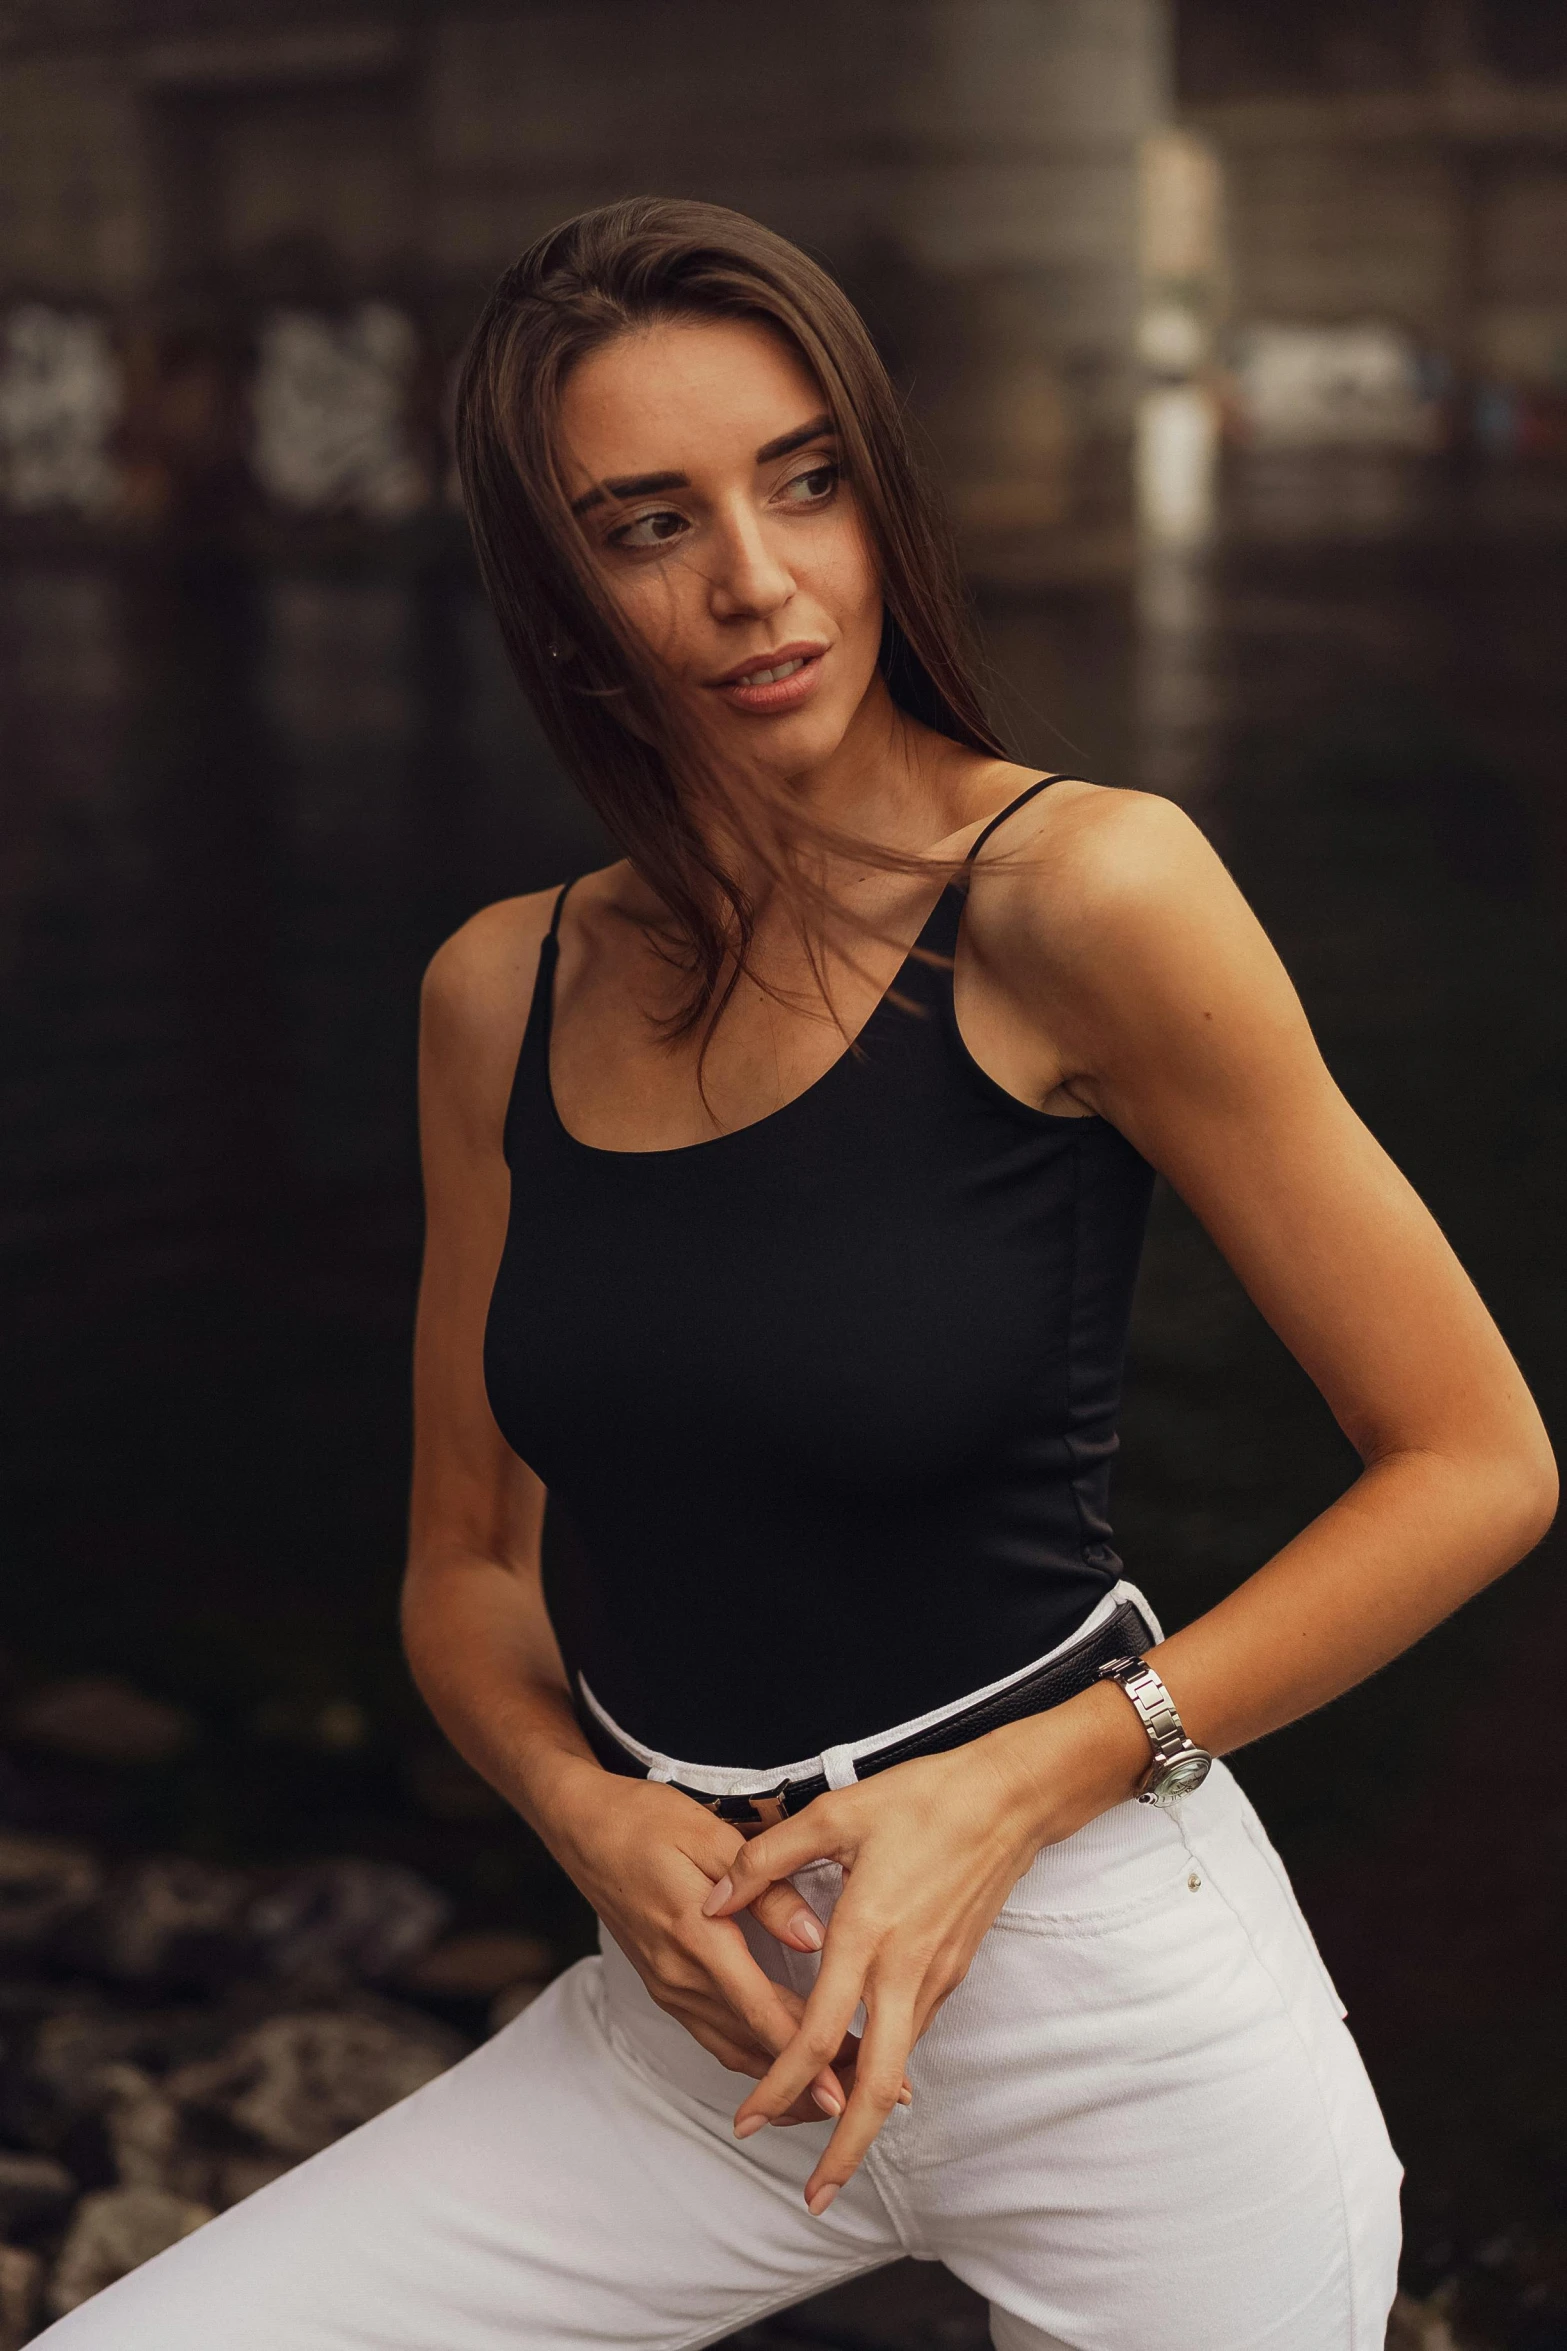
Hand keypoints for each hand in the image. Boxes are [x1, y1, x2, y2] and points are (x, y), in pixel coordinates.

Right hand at [537, 1757, 857, 2120]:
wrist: (581, 1828)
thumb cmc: (646, 1822)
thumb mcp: (710, 1836)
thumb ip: (766, 1889)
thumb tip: (814, 1936)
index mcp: (696, 1936)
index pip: (761, 2012)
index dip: (807, 2055)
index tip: (845, 2088)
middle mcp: (680, 1976)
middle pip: (755, 2044)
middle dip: (812, 2075)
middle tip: (868, 2094)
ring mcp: (669, 1987)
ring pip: (734, 2050)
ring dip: (785, 2077)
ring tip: (838, 2091)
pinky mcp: (665, 1986)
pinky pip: (714, 2037)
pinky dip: (754, 2059)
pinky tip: (784, 2067)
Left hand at [703, 1685, 1146, 2209]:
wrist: (1010, 1798)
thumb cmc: (922, 1798)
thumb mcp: (835, 1813)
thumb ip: (765, 1858)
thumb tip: (711, 1899)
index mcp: (866, 1934)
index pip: (816, 2034)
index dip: (778, 2085)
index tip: (747, 2122)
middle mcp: (904, 1970)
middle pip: (876, 2087)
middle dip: (844, 2150)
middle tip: (813, 2198)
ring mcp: (936, 1977)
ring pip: (899, 2068)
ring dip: (865, 2113)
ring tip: (828, 2144)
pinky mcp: (955, 1971)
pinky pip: (914, 2033)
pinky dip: (887, 2065)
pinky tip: (861, 2066)